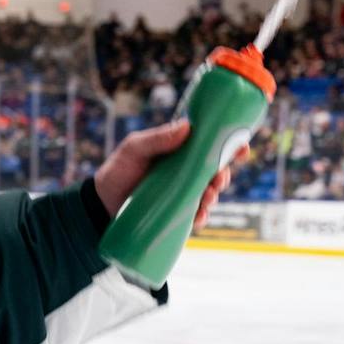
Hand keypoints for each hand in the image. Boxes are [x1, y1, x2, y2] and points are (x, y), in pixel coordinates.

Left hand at [94, 120, 248, 231]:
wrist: (100, 204)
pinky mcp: (176, 214)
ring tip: (207, 197)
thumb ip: (158, 138)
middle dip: (225, 174)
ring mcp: (182, 193)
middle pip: (217, 170)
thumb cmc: (118, 170)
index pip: (212, 144)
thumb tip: (187, 126)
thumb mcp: (135, 149)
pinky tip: (199, 217)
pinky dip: (201, 217)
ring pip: (210, 194)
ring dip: (215, 195)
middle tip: (220, 178)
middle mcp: (186, 171)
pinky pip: (196, 217)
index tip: (242, 147)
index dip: (232, 145)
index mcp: (180, 150)